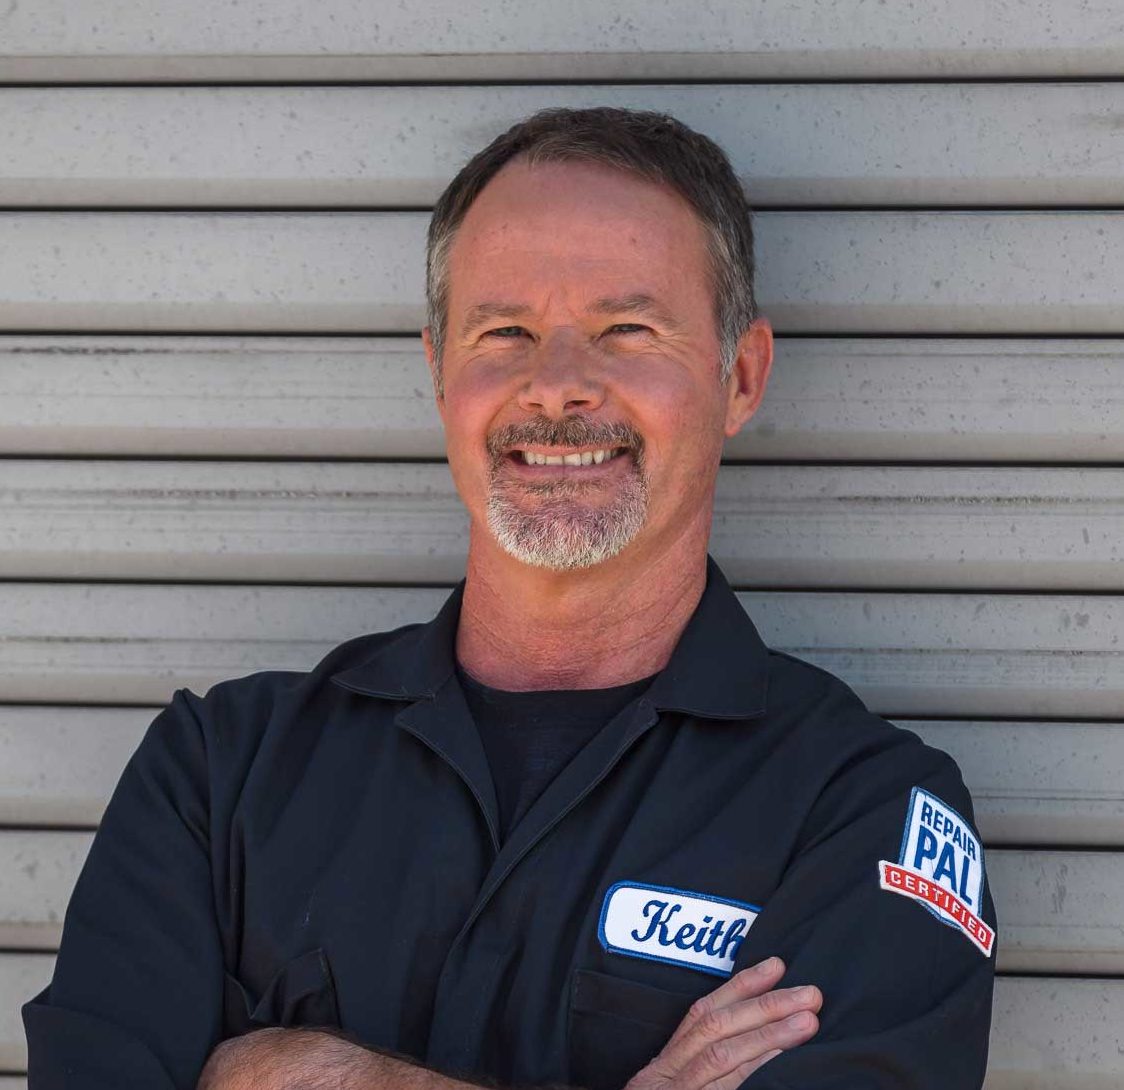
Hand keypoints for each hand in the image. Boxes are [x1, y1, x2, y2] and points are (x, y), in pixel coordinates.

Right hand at [624, 957, 820, 1089]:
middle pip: (715, 1029)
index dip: (739, 987)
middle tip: (810, 995)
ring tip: (808, 1023)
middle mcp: (665, 1077)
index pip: (701, 1015)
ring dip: (768, 1037)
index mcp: (664, 1067)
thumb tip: (753, 1037)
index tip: (776, 966)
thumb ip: (703, 1066)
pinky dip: (754, 1076)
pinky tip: (784, 1067)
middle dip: (764, 1007)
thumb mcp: (673, 1088)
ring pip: (722, 1060)